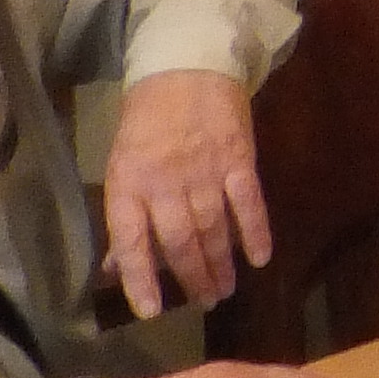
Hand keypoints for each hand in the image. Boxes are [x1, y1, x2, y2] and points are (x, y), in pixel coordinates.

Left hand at [101, 70, 271, 318]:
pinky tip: (260, 258)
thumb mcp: (122, 163)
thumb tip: (118, 266)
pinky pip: (248, 204)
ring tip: (224, 290)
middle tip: (203, 303)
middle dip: (191, 278)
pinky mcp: (238, 159)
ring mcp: (204, 171)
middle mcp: (165, 182)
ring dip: (220, 264)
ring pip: (213, 230)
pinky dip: (255, 233)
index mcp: (129, 182)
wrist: (185, 65)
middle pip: (179, 242)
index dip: (140, 279)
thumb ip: (126, 215)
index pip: (131, 241)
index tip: (150, 312)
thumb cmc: (147, 117)